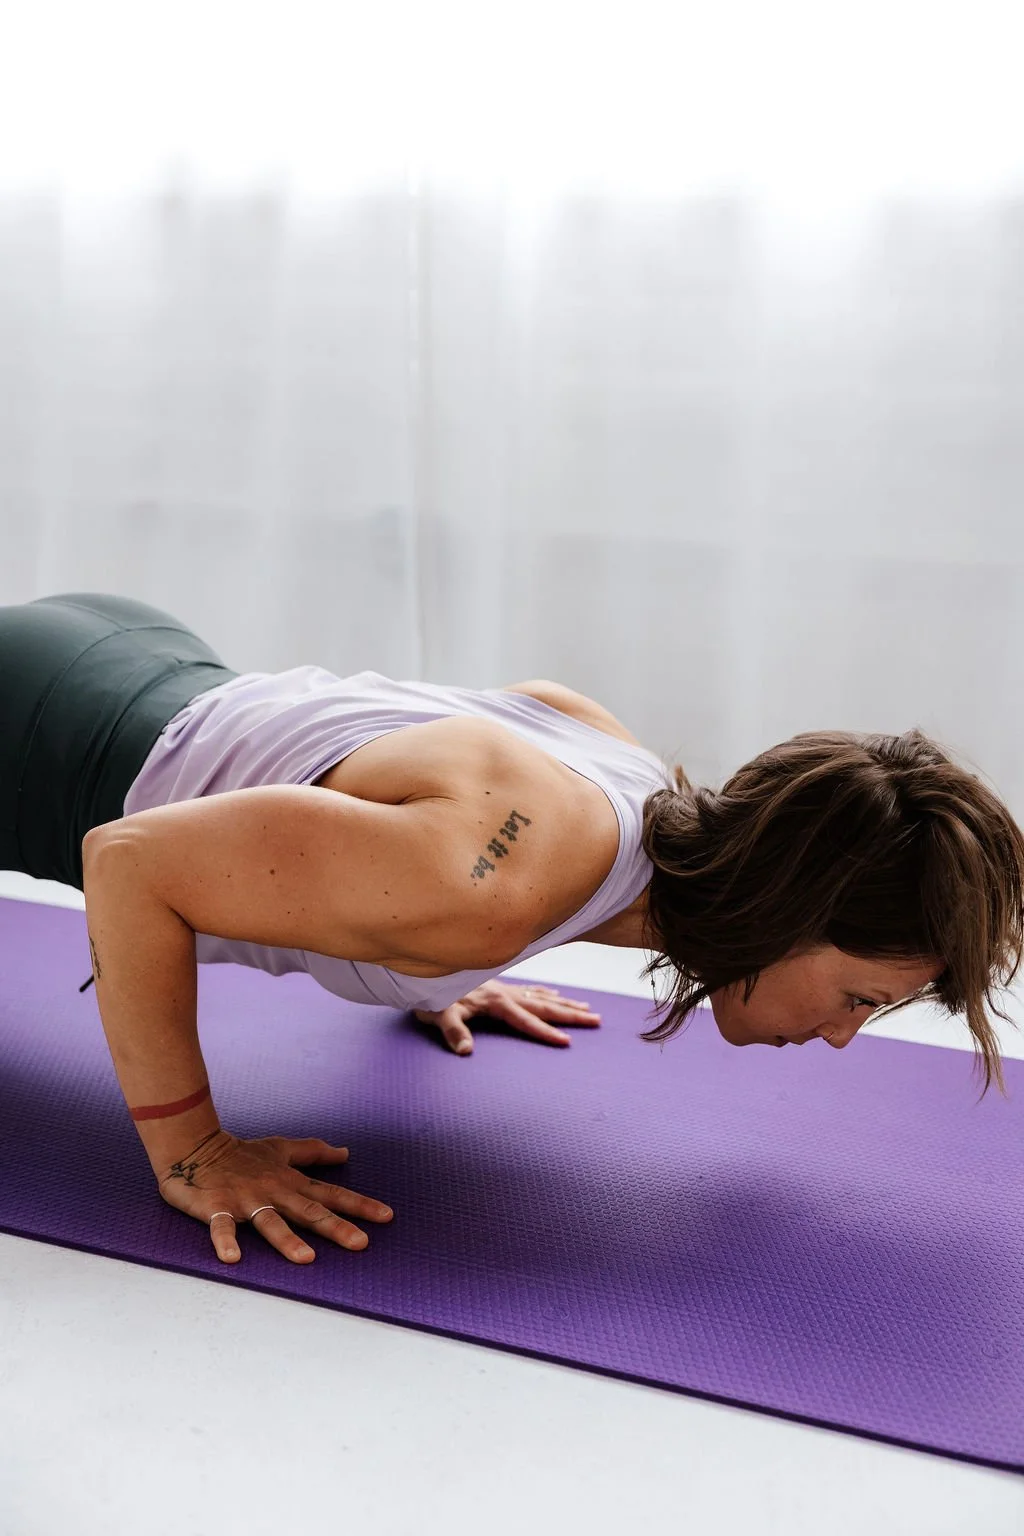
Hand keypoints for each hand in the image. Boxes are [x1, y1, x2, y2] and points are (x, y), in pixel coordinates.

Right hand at [157, 1129, 393, 1264]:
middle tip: (361, 1243)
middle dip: (336, 1227)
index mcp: (290, 1182)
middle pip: (309, 1211)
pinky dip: (226, 1242)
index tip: (387, 1217)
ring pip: (270, 1222)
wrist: (195, 1145)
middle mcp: (273, 1192)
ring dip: (287, 1240)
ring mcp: (246, 1200)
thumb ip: (313, 1152)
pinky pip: (222, 1227)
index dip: (360, 1205)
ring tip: (306, 1259)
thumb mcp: (280, 1148)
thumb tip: (345, 1152)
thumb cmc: (240, 1153)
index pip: (331, 1194)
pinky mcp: (217, 1207)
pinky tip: (232, 1258)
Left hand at [413, 980, 601, 1054]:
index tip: (568, 1042)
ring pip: (541, 995)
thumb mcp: (437, 1014)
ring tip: (588, 1009)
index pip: (526, 1020)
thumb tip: (466, 1051)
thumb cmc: (429, 995)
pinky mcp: (498, 985)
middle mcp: (504, 993)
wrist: (423, 969)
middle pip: (544, 1005)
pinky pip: (530, 988)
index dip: (546, 1032)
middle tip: (597, 1021)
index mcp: (495, 1002)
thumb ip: (452, 1032)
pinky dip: (546, 992)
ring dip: (565, 1002)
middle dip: (571, 1014)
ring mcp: (503, 987)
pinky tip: (555, 993)